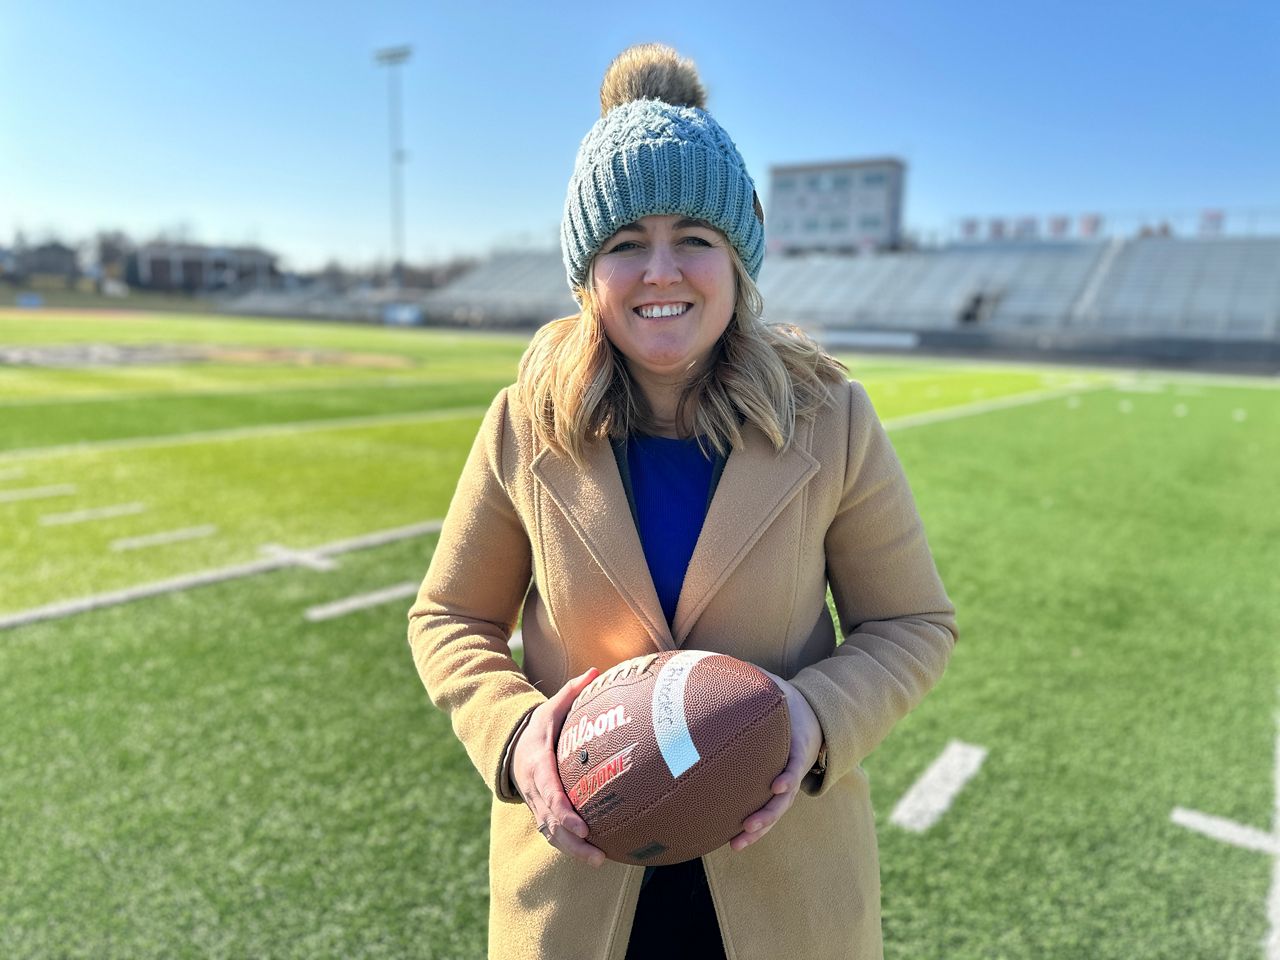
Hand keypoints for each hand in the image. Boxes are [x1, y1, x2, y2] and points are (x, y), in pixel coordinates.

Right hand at [511, 667, 607, 867]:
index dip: (563, 809)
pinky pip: (553, 835)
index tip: (581, 824)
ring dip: (573, 850)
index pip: (548, 790)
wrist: (511, 747)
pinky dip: (570, 848)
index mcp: (537, 763)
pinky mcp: (541, 814)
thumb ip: (572, 691)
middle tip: (596, 851)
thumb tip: (597, 671)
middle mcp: (534, 789)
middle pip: (550, 820)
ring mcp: (535, 805)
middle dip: (571, 839)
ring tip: (600, 861)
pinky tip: (595, 857)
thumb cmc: (539, 727)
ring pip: (551, 833)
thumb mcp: (551, 707)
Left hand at [729, 667, 823, 851]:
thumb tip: (725, 661)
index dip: (789, 774)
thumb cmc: (786, 698)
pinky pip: (767, 810)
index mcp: (798, 742)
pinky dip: (754, 825)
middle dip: (768, 814)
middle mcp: (794, 766)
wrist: (811, 716)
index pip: (796, 761)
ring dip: (759, 828)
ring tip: (737, 843)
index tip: (778, 784)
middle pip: (785, 796)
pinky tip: (731, 839)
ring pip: (776, 811)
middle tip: (749, 825)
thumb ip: (755, 678)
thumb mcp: (776, 685)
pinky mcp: (778, 789)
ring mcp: (787, 780)